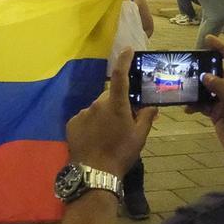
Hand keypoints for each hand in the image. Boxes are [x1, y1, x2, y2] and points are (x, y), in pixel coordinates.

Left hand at [66, 48, 156, 176]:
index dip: (124, 61)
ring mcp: (83, 113)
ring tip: (107, 135)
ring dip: (103, 115)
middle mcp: (98, 104)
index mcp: (116, 104)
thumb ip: (146, 118)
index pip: (121, 76)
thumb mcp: (140, 137)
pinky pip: (85, 118)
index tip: (128, 50)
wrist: (94, 173)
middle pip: (109, 96)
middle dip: (116, 104)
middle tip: (123, 121)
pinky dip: (91, 124)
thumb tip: (152, 106)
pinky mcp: (72, 123)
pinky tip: (94, 139)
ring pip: (96, 108)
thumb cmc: (121, 154)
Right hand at [190, 35, 223, 170]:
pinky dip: (195, 104)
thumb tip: (205, 75)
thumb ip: (221, 88)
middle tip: (189, 62)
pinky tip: (187, 108)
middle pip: (218, 72)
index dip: (222, 48)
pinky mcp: (218, 113)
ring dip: (197, 87)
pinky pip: (204, 104)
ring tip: (183, 84)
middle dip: (205, 67)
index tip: (208, 39)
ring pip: (208, 88)